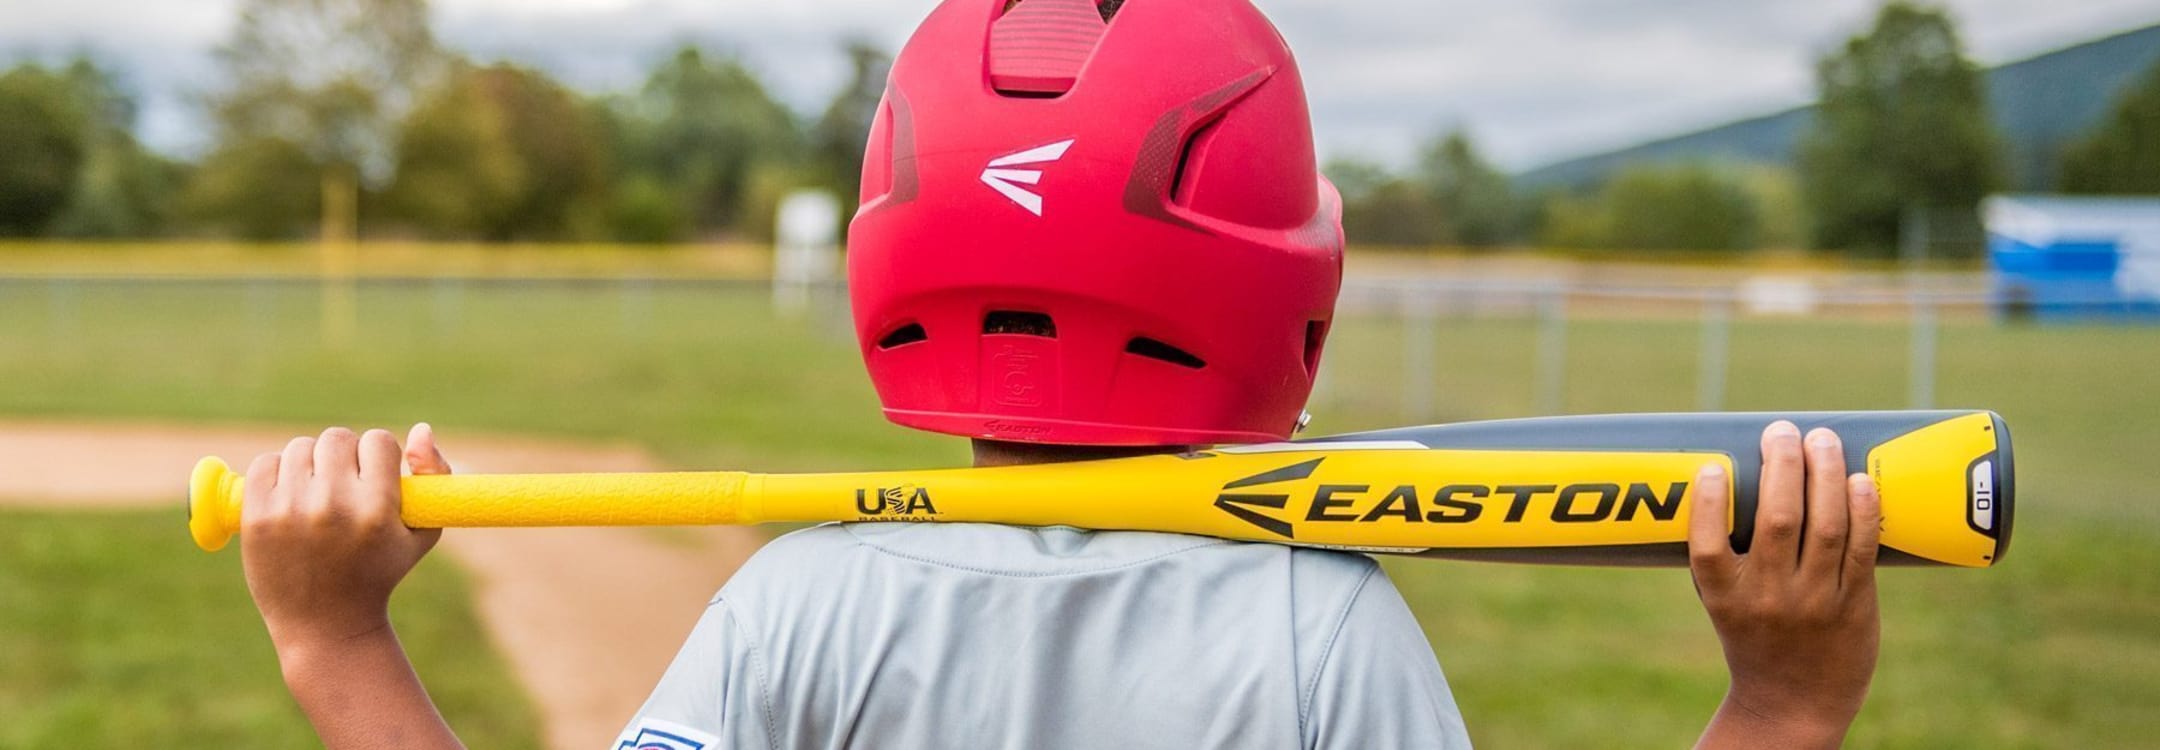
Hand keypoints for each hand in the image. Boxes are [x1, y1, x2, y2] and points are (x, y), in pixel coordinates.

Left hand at [241, 424, 451, 651]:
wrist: (325, 625)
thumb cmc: (380, 573)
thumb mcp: (422, 532)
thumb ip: (435, 475)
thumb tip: (420, 429)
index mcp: (376, 509)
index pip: (377, 441)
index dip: (378, 456)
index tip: (373, 476)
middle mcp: (332, 506)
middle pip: (337, 439)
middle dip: (344, 456)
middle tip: (344, 482)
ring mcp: (289, 511)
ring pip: (300, 447)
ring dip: (311, 462)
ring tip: (317, 491)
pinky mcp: (256, 518)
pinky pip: (265, 463)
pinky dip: (277, 471)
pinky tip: (290, 494)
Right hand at [1690, 421, 1881, 748]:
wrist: (1794, 702)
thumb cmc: (1755, 638)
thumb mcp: (1726, 601)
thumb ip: (1731, 552)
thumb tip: (1749, 473)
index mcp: (1725, 597)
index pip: (1708, 545)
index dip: (1709, 503)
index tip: (1714, 467)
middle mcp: (1768, 598)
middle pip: (1775, 520)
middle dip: (1781, 465)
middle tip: (1780, 431)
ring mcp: (1815, 601)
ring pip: (1824, 526)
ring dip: (1824, 473)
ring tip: (1820, 439)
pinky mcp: (1854, 604)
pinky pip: (1860, 549)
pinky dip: (1861, 509)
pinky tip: (1858, 480)